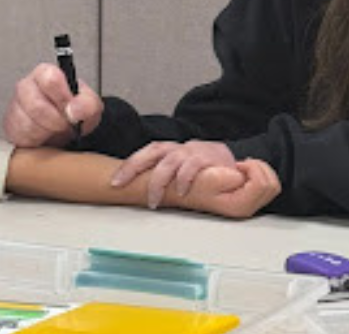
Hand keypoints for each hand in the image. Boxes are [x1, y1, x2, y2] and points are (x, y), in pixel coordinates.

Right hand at [3, 63, 102, 147]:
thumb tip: (75, 109)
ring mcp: (15, 106)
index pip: (50, 78)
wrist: (63, 130)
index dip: (62, 98)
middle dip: (55, 119)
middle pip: (36, 105)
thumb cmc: (73, 113)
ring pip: (28, 124)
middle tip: (65, 122)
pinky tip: (44, 135)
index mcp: (47, 74)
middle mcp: (27, 86)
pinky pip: (21, 137)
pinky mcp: (10, 126)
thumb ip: (88, 104)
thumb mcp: (90, 106)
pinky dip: (37, 141)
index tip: (71, 109)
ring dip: (47, 132)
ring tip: (55, 128)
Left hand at [111, 140, 236, 208]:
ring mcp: (194, 152)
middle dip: (134, 166)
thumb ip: (164, 175)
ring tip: (153, 201)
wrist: (234, 163)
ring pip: (170, 160)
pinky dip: (184, 179)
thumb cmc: (204, 168)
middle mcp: (180, 148)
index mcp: (171, 150)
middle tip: (120, 184)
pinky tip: (180, 191)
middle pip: (153, 151)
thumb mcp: (181, 168)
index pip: (147, 152)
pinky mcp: (209, 158)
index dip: (129, 164)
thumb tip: (138, 192)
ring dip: (159, 181)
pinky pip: (193, 166)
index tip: (114, 181)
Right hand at [177, 160, 281, 218]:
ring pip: (273, 184)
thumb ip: (233, 179)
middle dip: (259, 168)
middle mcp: (246, 208)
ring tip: (243, 168)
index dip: (253, 168)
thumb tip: (248, 177)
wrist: (186, 187)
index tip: (239, 165)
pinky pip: (267, 184)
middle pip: (272, 185)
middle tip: (242, 166)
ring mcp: (249, 204)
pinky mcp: (249, 198)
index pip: (262, 184)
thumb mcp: (213, 177)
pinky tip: (245, 171)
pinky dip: (259, 173)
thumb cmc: (196, 183)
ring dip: (259, 170)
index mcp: (238, 205)